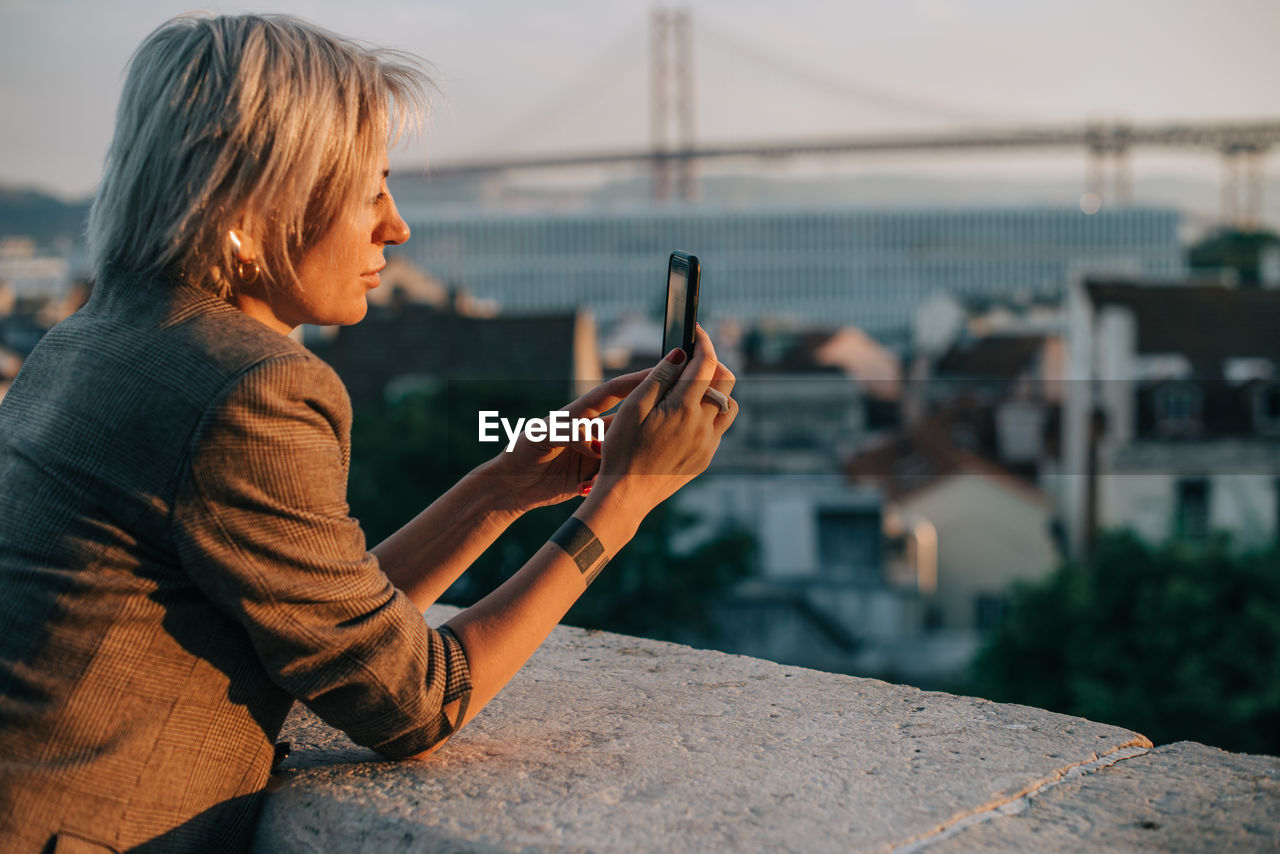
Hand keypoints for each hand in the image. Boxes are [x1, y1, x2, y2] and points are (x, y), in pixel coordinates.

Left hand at [478, 370, 649, 511]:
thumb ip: (569, 433)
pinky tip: (589, 489)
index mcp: (580, 414)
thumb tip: (596, 445)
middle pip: (628, 422)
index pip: (614, 392)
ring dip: (625, 460)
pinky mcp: (592, 477)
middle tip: (668, 419)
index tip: (662, 371)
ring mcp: (594, 455)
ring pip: (623, 453)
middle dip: (647, 419)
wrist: (509, 487)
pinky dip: (607, 483)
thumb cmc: (520, 452)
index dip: (637, 381)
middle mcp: (592, 432)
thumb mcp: (540, 436)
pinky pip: (611, 478)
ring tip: (617, 469)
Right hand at [590, 324, 736, 516]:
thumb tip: (680, 354)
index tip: (695, 330)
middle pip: (726, 381)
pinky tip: (685, 417)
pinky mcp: (705, 459)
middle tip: (693, 358)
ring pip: (729, 406)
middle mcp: (703, 425)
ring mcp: (708, 444)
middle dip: (713, 363)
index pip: (706, 364)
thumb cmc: (621, 450)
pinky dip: (709, 414)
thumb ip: (658, 378)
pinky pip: (718, 429)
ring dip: (716, 391)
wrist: (626, 495)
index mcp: (683, 409)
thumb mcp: (632, 408)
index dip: (703, 342)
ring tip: (691, 388)